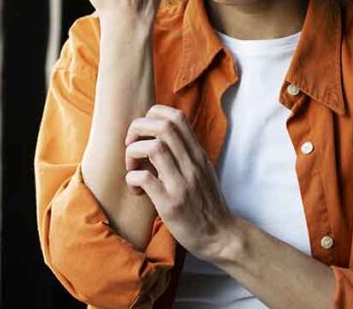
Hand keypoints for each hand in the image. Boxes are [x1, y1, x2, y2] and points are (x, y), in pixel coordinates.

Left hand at [124, 104, 239, 261]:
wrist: (220, 236)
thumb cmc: (206, 203)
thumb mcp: (202, 170)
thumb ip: (186, 153)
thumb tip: (162, 136)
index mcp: (197, 154)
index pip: (177, 116)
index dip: (153, 115)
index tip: (144, 133)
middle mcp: (192, 164)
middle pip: (163, 125)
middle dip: (138, 128)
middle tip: (132, 145)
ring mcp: (182, 183)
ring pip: (153, 148)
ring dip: (133, 153)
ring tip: (132, 168)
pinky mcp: (171, 204)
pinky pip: (144, 179)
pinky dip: (132, 179)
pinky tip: (136, 189)